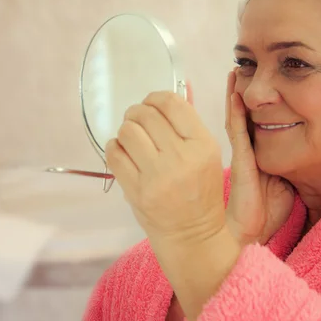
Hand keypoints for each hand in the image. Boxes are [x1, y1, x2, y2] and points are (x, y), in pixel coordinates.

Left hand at [105, 91, 225, 242]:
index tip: (151, 104)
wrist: (193, 235)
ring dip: (125, 130)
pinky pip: (114, 154)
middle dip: (136, 112)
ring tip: (130, 138)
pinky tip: (123, 152)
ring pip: (128, 131)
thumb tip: (181, 85)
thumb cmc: (200, 192)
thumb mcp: (206, 155)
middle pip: (146, 114)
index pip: (172, 104)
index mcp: (203, 145)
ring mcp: (158, 175)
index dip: (155, 98)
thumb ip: (190, 122)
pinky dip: (114, 147)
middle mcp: (181, 158)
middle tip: (136, 120)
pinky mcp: (137, 190)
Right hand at [225, 69, 294, 245]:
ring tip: (234, 72)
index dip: (251, 102)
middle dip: (240, 92)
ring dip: (235, 95)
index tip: (253, 82)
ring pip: (237, 118)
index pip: (253, 122)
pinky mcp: (242, 160)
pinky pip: (238, 132)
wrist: (255, 231)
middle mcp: (247, 150)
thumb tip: (304, 148)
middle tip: (239, 68)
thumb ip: (290, 164)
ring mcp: (242, 154)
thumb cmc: (269, 211)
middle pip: (242, 115)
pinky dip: (236, 113)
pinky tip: (235, 96)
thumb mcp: (287, 181)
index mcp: (257, 154)